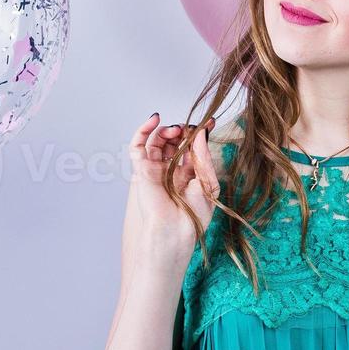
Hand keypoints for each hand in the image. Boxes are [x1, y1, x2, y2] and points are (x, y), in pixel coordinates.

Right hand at [127, 113, 220, 258]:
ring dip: (167, 129)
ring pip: (158, 141)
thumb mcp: (208, 182)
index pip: (192, 147)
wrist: (176, 230)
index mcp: (189, 175)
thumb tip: (201, 133)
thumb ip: (203, 157)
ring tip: (177, 129)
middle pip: (175, 141)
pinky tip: (154, 119)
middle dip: (183, 130)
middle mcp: (171, 170)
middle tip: (192, 127)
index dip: (199, 133)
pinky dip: (143, 130)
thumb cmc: (194, 214)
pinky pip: (138, 146)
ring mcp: (155, 169)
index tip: (210, 121)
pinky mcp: (141, 169)